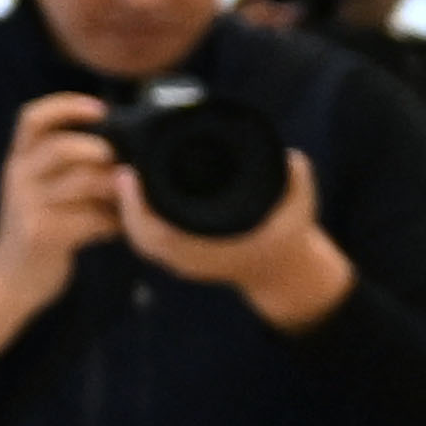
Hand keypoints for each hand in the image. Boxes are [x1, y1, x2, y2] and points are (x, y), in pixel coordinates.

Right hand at [0, 93, 126, 352]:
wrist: (11, 277)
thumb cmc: (44, 225)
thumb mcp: (48, 187)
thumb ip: (74, 164)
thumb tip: (128, 144)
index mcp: (21, 159)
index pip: (32, 118)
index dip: (66, 105)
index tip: (102, 108)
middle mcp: (18, 176)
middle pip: (60, 148)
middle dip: (99, 151)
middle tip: (119, 164)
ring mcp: (27, 206)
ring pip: (81, 183)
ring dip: (115, 190)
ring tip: (126, 200)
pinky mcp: (41, 234)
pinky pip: (90, 220)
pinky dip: (113, 223)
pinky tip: (117, 229)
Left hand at [121, 147, 354, 333]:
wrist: (283, 271)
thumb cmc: (290, 239)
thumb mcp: (301, 208)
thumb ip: (297, 180)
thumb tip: (289, 154)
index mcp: (219, 253)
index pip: (165, 236)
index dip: (140, 208)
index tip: (131, 176)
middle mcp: (196, 260)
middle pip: (145, 239)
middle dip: (127, 206)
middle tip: (123, 172)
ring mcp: (186, 262)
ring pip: (144, 241)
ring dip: (131, 213)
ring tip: (127, 179)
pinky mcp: (181, 257)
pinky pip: (151, 240)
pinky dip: (139, 220)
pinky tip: (135, 197)